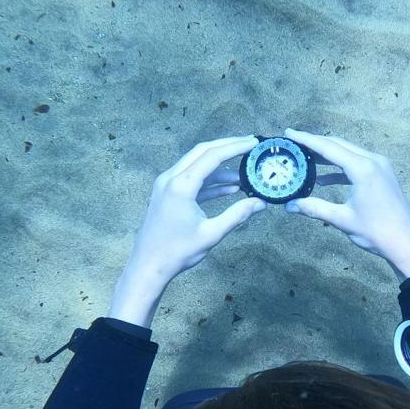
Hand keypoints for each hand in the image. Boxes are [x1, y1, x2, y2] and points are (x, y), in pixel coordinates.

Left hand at [118, 135, 267, 290]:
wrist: (148, 266)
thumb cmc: (177, 252)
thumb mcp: (211, 233)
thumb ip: (237, 215)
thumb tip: (260, 203)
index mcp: (181, 186)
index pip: (212, 156)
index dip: (235, 147)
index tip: (253, 143)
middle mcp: (171, 178)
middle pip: (202, 152)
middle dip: (227, 147)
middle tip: (249, 145)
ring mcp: (166, 185)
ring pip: (196, 164)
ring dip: (220, 166)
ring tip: (244, 172)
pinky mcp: (166, 194)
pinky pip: (191, 179)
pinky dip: (209, 180)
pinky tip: (229, 187)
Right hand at [282, 127, 409, 280]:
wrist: (407, 244)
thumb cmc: (377, 232)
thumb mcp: (342, 219)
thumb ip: (314, 208)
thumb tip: (290, 205)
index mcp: (363, 168)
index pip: (329, 148)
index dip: (307, 140)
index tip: (290, 132)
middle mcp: (374, 161)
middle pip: (339, 145)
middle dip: (316, 144)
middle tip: (294, 142)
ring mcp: (381, 167)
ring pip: (349, 153)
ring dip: (328, 155)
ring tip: (306, 158)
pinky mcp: (384, 175)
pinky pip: (358, 164)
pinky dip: (341, 168)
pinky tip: (325, 179)